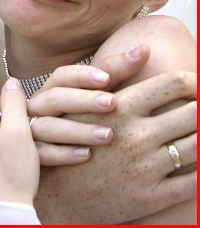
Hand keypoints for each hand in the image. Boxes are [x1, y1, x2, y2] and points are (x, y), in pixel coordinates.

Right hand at [26, 46, 150, 164]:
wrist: (59, 164)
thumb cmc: (81, 120)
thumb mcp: (95, 95)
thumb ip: (116, 73)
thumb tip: (145, 48)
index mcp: (53, 89)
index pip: (62, 75)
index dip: (82, 75)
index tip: (106, 78)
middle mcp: (40, 107)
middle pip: (55, 97)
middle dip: (83, 100)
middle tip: (112, 103)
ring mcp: (32, 131)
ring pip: (47, 126)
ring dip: (77, 130)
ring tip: (108, 135)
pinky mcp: (32, 156)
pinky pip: (41, 154)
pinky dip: (62, 154)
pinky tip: (86, 156)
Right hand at [34, 71, 196, 223]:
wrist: (60, 193)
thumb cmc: (73, 134)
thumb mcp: (86, 98)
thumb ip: (115, 70)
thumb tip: (145, 47)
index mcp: (121, 107)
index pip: (174, 84)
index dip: (193, 80)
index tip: (198, 82)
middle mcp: (135, 136)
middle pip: (193, 113)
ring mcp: (143, 168)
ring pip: (197, 147)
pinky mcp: (149, 198)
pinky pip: (192, 183)